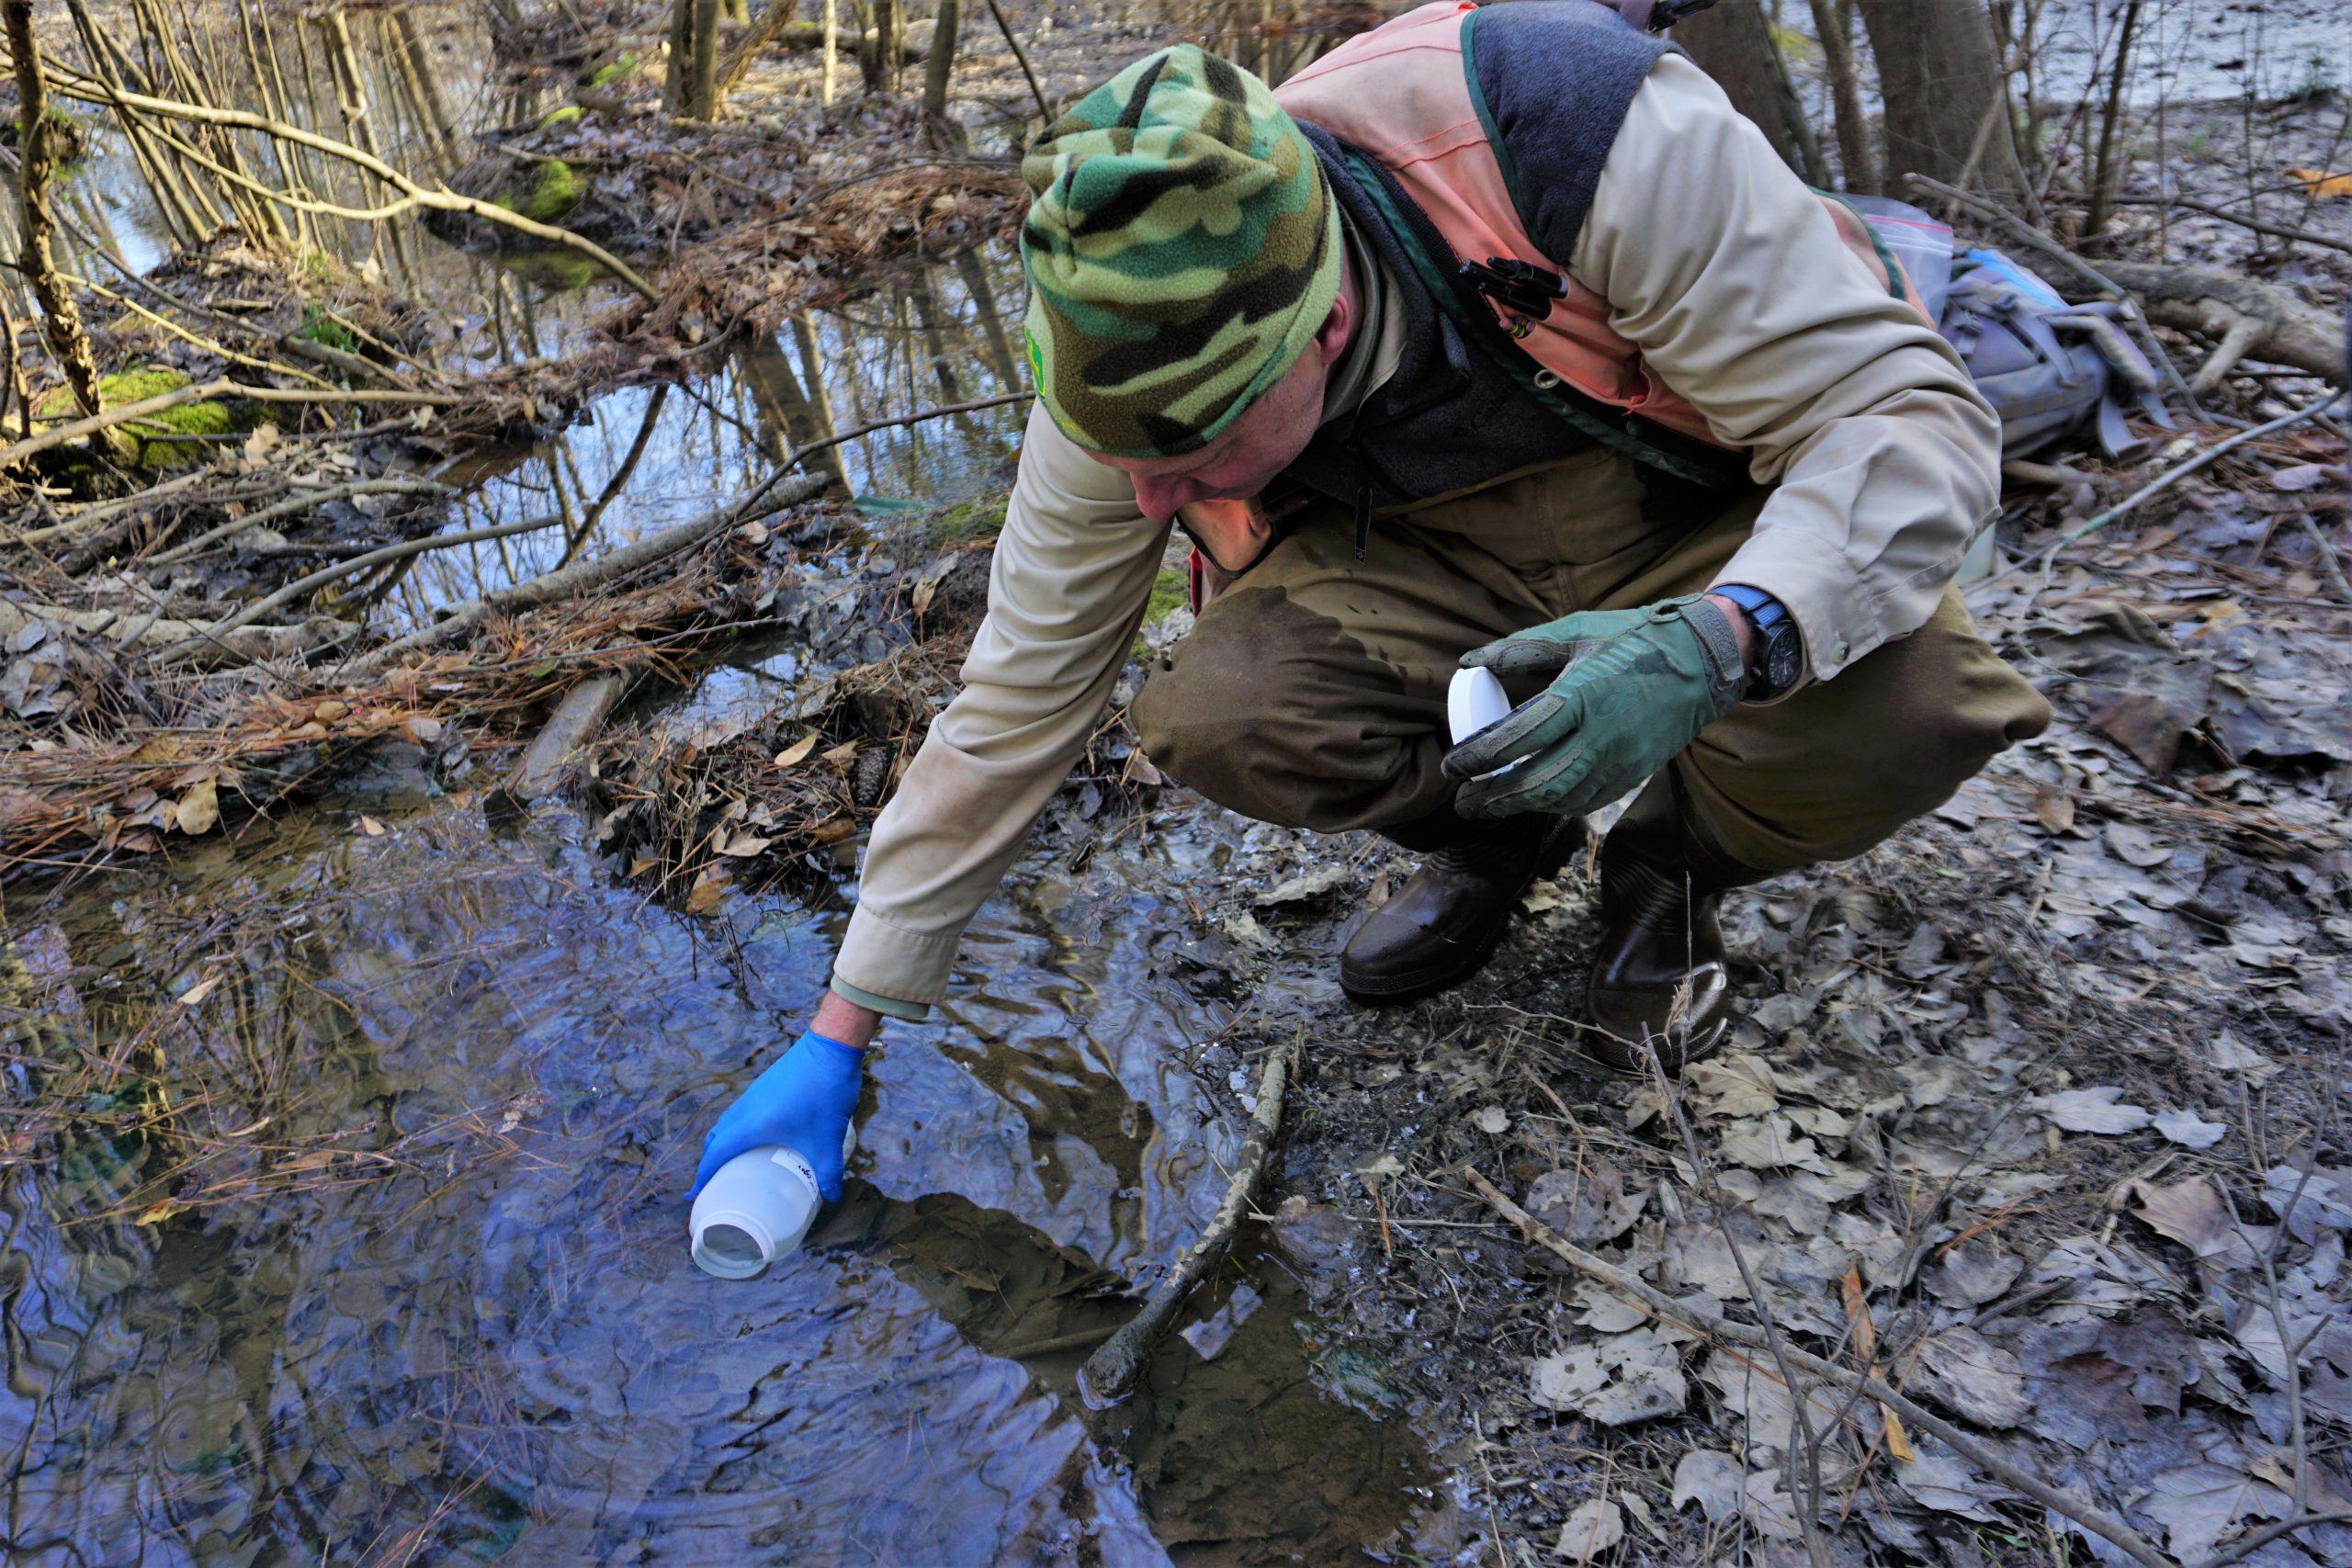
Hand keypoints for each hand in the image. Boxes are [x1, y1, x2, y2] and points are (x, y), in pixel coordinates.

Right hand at [689, 1029, 864, 1200]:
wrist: (832, 1046)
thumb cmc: (826, 1093)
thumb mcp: (828, 1139)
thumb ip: (830, 1172)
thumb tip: (833, 1198)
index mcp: (751, 1124)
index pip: (717, 1154)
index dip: (703, 1176)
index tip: (695, 1195)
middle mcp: (746, 1108)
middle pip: (716, 1137)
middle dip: (710, 1161)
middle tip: (714, 1182)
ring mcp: (755, 1094)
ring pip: (727, 1122)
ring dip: (723, 1142)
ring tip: (733, 1161)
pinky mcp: (766, 1085)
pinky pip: (741, 1111)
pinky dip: (737, 1128)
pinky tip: (758, 1135)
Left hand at [1440, 594, 1745, 819]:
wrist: (1704, 659)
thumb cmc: (1634, 638)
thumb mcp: (1575, 630)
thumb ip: (1519, 648)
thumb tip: (1468, 662)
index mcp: (1580, 695)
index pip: (1516, 739)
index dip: (1477, 759)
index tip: (1452, 767)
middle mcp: (1601, 734)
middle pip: (1535, 782)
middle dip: (1493, 799)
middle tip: (1463, 802)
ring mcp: (1621, 758)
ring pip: (1561, 799)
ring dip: (1520, 808)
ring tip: (1489, 807)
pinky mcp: (1635, 772)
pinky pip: (1587, 800)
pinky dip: (1554, 805)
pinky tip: (1533, 801)